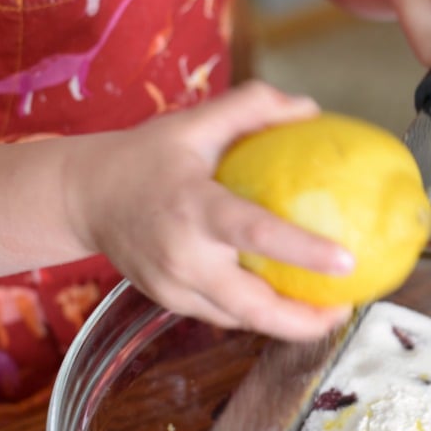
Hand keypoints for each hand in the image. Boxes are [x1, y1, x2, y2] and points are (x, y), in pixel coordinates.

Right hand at [64, 82, 353, 339]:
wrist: (83, 196)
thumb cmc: (144, 156)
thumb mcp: (193, 122)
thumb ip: (250, 107)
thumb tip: (309, 108)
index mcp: (193, 206)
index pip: (254, 232)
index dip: (303, 250)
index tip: (347, 261)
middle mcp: (183, 254)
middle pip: (250, 305)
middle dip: (302, 320)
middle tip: (344, 308)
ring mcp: (172, 285)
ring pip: (239, 319)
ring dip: (285, 323)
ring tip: (326, 312)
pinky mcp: (168, 301)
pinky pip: (221, 315)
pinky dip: (256, 315)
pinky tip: (285, 303)